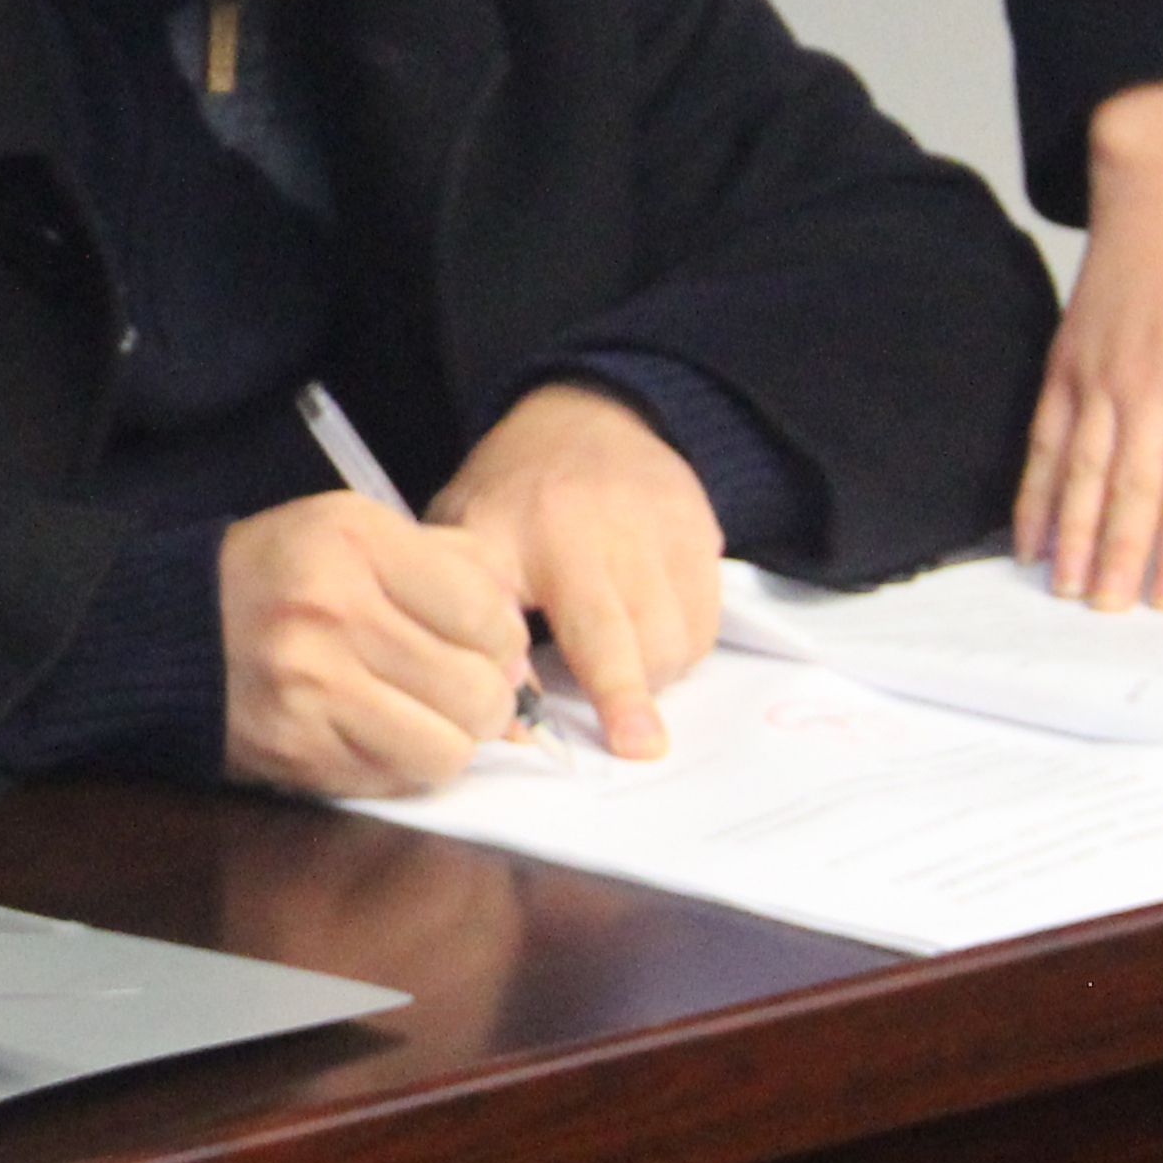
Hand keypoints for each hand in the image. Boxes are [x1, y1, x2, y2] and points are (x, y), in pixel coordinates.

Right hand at [217, 491, 532, 798]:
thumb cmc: (280, 575)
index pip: (487, 614)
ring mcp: (311, 688)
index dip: (504, 641)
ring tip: (430, 717)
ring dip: (453, 741)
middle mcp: (333, 612)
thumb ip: (448, 566)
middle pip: (477, 690)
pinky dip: (406, 764)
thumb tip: (521, 649)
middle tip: (466, 689)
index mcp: (355, 542)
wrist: (168, 630)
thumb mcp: (356, 530)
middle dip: (488, 699)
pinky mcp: (297, 750)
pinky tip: (385, 733)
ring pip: (448, 750)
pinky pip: (397, 779)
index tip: (485, 644)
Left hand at [433, 382, 724, 760]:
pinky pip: (704, 620)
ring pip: (669, 636)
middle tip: (637, 746)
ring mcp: (645, 525)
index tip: (526, 726)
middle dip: (625, 696)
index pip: (501, 611)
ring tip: (624, 672)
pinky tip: (653, 638)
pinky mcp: (696, 529)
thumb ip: (465, 619)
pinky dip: (684, 648)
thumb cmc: (510, 498)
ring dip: (654, 677)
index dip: (510, 673)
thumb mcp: (458, 538)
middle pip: (612, 632)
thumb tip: (506, 718)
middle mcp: (577, 527)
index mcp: (500, 531)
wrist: (585, 416)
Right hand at [1021, 82, 1162, 611]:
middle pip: (1131, 489)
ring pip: (1083, 473)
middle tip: (1110, 612)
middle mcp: (1149, 390)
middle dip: (1120, 557)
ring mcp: (1097, 380)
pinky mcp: (1063, 368)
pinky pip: (1045, 442)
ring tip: (1067, 589)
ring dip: (1073, 537)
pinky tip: (1030, 535)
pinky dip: (1036, 493)